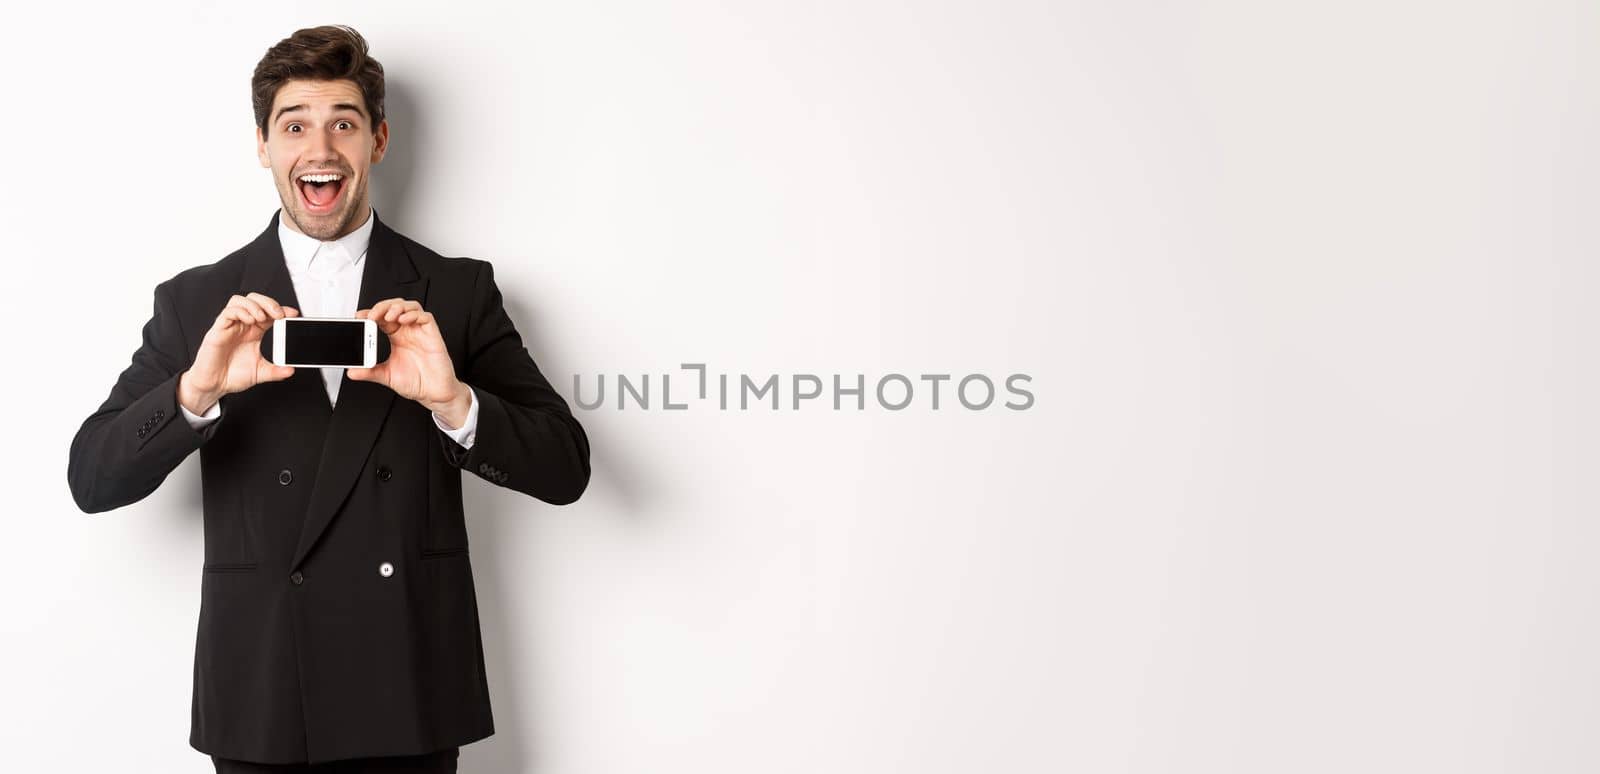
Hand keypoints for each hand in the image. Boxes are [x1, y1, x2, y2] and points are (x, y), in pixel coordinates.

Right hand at [180, 293, 298, 413]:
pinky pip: (227, 313)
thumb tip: (291, 371)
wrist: (214, 385)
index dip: (280, 308)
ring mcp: (229, 326)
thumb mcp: (260, 373)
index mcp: (253, 332)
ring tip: (262, 317)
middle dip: (268, 302)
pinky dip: (240, 312)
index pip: (267, 312)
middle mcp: (242, 326)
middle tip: (279, 314)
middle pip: (254, 300)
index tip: (293, 314)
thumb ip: (276, 371)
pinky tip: (249, 321)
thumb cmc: (232, 376)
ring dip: (253, 305)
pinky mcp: (217, 331)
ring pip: (239, 301)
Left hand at [348, 298, 468, 417]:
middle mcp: (408, 332)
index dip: (371, 313)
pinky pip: (426, 317)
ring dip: (397, 307)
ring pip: (410, 307)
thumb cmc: (416, 382)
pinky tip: (403, 321)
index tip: (360, 316)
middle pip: (395, 307)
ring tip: (388, 316)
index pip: (382, 317)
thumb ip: (369, 372)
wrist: (433, 393)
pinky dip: (414, 315)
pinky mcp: (432, 335)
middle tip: (372, 316)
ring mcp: (420, 332)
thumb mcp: (387, 376)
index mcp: (397, 338)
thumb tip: (352, 372)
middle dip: (382, 307)